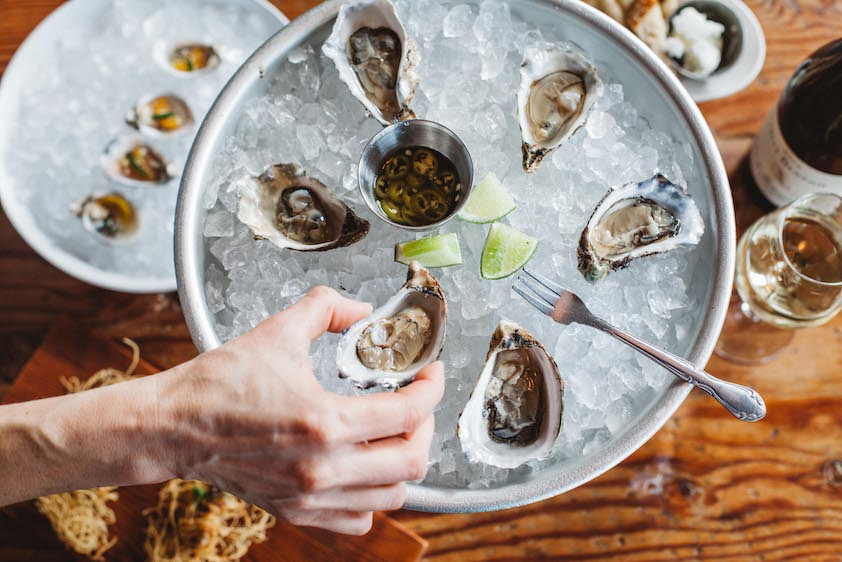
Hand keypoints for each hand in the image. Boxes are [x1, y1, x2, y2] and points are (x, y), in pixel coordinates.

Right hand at [162, 286, 444, 534]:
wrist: (172, 425)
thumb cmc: (219, 383)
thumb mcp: (279, 330)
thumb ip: (328, 309)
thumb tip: (363, 311)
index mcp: (325, 422)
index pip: (408, 412)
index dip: (432, 389)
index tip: (431, 374)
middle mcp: (323, 468)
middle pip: (411, 461)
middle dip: (425, 427)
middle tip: (416, 403)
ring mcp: (311, 496)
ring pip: (392, 496)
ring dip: (403, 462)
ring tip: (394, 435)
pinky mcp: (296, 510)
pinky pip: (358, 520)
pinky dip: (374, 497)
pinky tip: (364, 469)